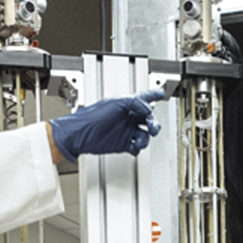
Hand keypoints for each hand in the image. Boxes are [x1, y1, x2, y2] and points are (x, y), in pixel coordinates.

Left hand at [49, 88, 167, 158]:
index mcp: (127, 104)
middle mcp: (127, 117)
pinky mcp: (122, 144)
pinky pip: (136, 147)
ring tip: (139, 141)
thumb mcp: (117, 103)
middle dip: (154, 123)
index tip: (161, 93)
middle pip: (149, 119)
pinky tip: (134, 147)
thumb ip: (135, 103)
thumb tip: (148, 108)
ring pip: (144, 135)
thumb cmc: (93, 116)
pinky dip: (138, 148)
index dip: (154, 94)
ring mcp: (125, 131)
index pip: (144, 98)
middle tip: (153, 128)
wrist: (81, 134)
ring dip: (145, 139)